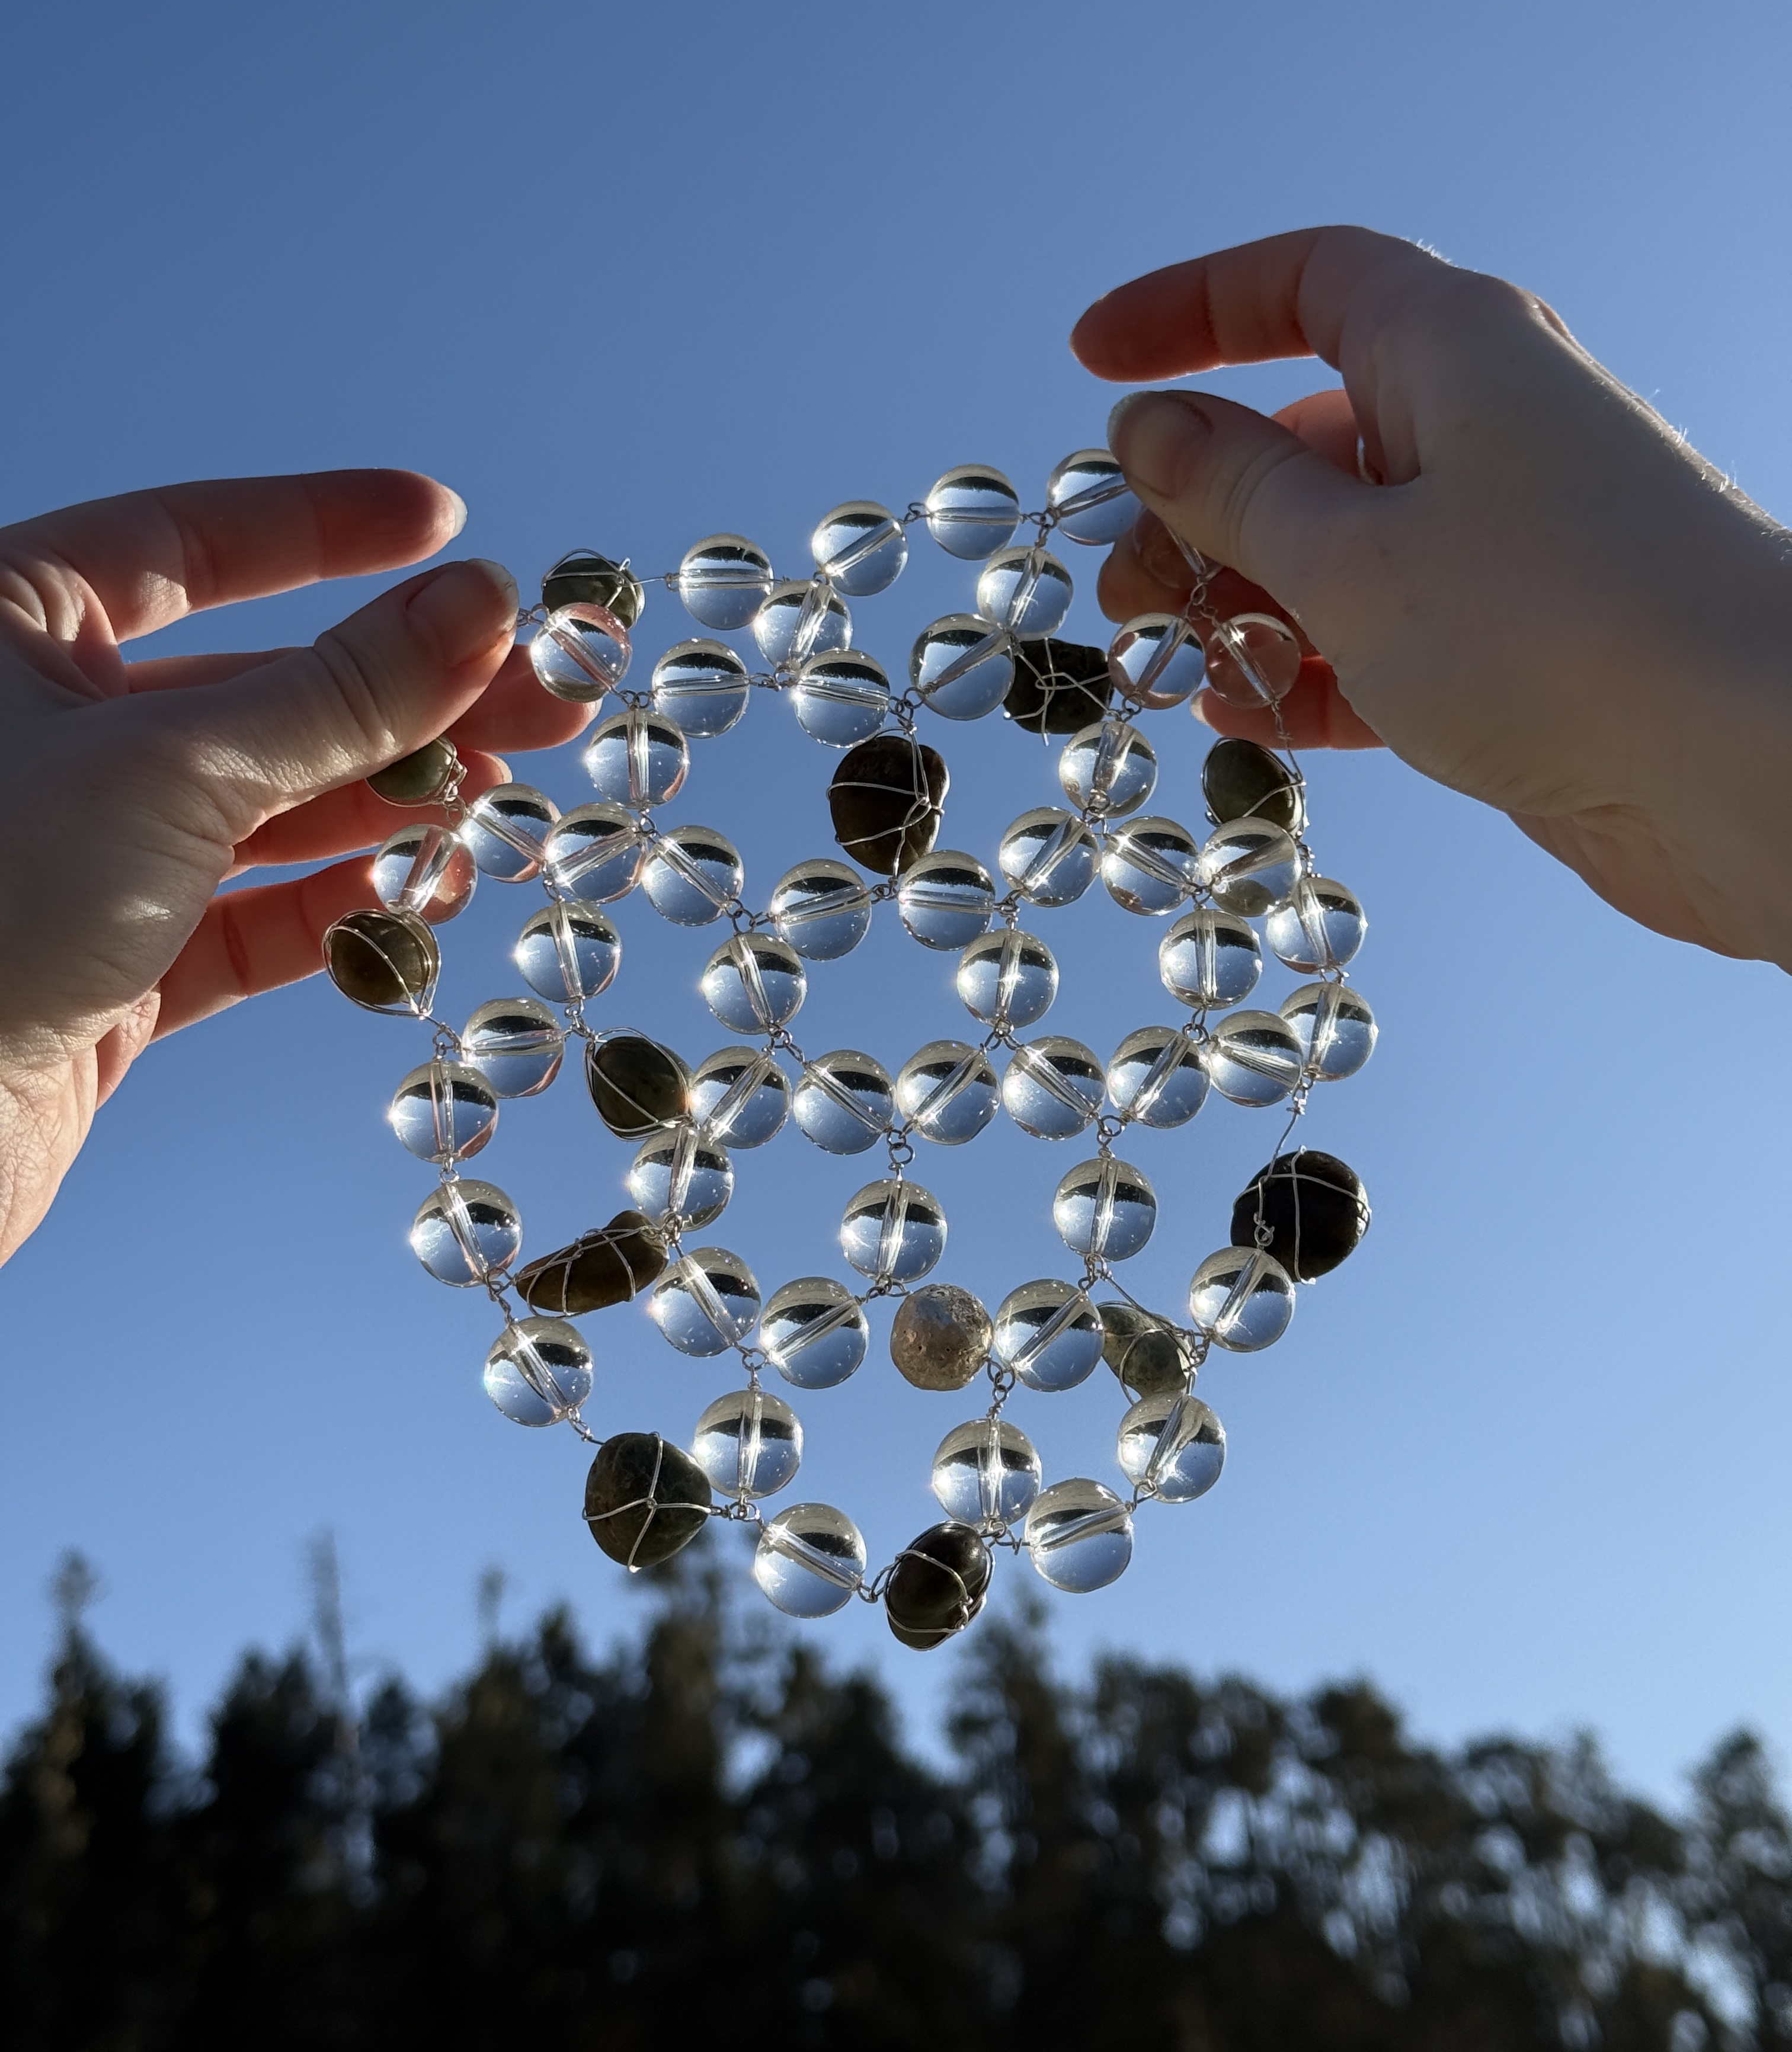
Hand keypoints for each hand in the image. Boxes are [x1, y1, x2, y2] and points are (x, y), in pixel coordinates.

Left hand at [0, 471, 590, 1262]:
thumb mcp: (174, 768)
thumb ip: (340, 694)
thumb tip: (484, 604)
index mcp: (5, 624)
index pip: (187, 540)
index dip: (324, 528)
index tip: (444, 525)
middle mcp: (44, 730)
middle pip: (260, 687)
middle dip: (405, 695)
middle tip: (546, 695)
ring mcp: (81, 854)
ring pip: (270, 809)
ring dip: (390, 806)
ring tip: (502, 804)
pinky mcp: (113, 968)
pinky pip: (253, 919)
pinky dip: (341, 907)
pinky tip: (424, 892)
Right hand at [1071, 227, 1791, 968]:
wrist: (1739, 766)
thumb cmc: (1554, 628)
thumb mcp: (1351, 552)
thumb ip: (1233, 489)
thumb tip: (1146, 428)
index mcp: (1450, 350)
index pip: (1302, 284)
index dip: (1189, 311)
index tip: (1092, 357)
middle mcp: (1478, 431)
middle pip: (1300, 435)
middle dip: (1195, 505)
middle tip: (1120, 583)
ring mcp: (1496, 545)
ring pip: (1331, 548)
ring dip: (1237, 602)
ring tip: (1158, 660)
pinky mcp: (1508, 648)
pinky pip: (1375, 638)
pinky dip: (1303, 670)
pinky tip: (1237, 713)